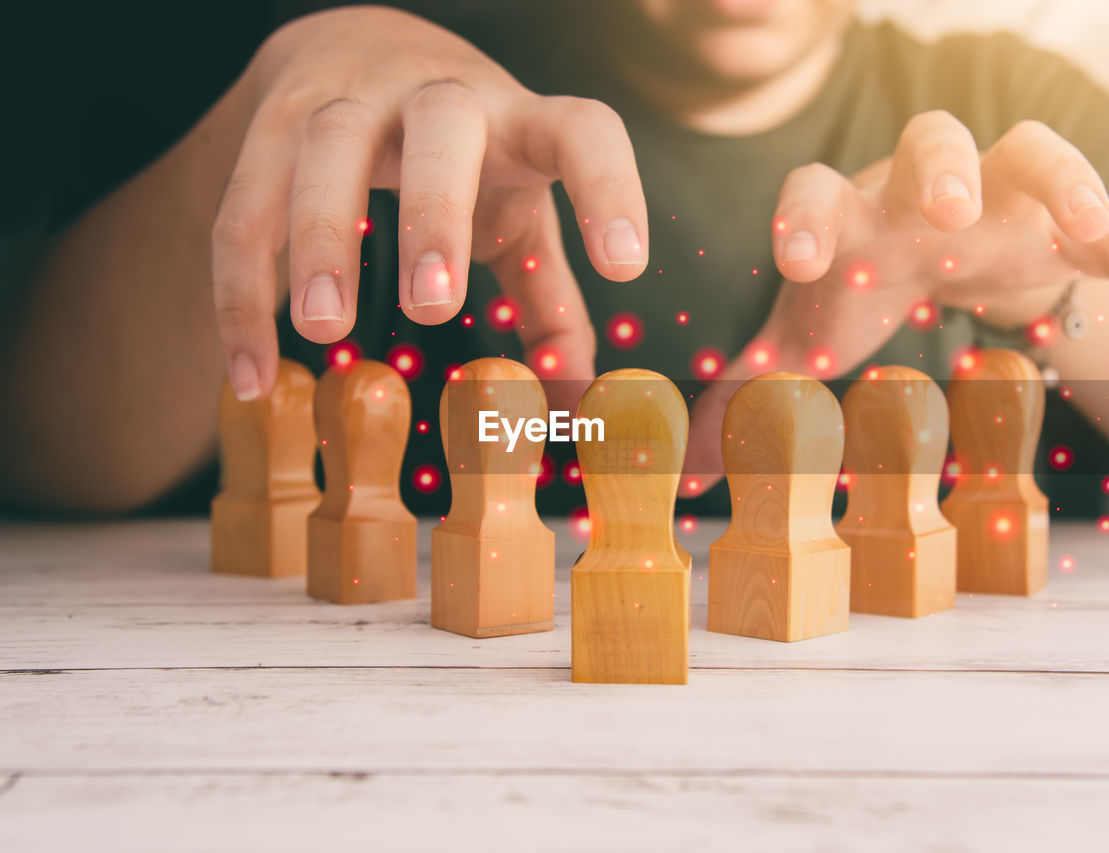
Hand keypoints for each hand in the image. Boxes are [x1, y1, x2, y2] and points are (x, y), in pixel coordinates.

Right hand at [212, 6, 647, 403]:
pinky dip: (240, 291)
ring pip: (328, 146)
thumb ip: (547, 301)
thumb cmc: (464, 156)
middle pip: (442, 126)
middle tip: (435, 306)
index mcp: (520, 123)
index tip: (625, 268)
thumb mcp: (517, 215)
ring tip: (326, 328)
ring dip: (321, 235)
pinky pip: (245, 205)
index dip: (609, 191)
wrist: (355, 49)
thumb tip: (573, 409)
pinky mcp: (275, 122)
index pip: (583, 132)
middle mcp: (441, 96)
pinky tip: (249, 373)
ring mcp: (351, 100)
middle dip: (436, 211)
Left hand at [679, 111, 1108, 496]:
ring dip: (1056, 180)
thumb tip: (679, 467)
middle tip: (940, 212)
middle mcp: (918, 187)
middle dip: (937, 170)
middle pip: (929, 142)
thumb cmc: (863, 281)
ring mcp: (996, 197)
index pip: (816, 190)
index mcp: (848, 211)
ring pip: (1030, 153)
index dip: (804, 218)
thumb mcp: (809, 332)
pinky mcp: (1061, 225)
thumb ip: (748, 386)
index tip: (792, 258)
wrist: (943, 249)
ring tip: (1076, 223)